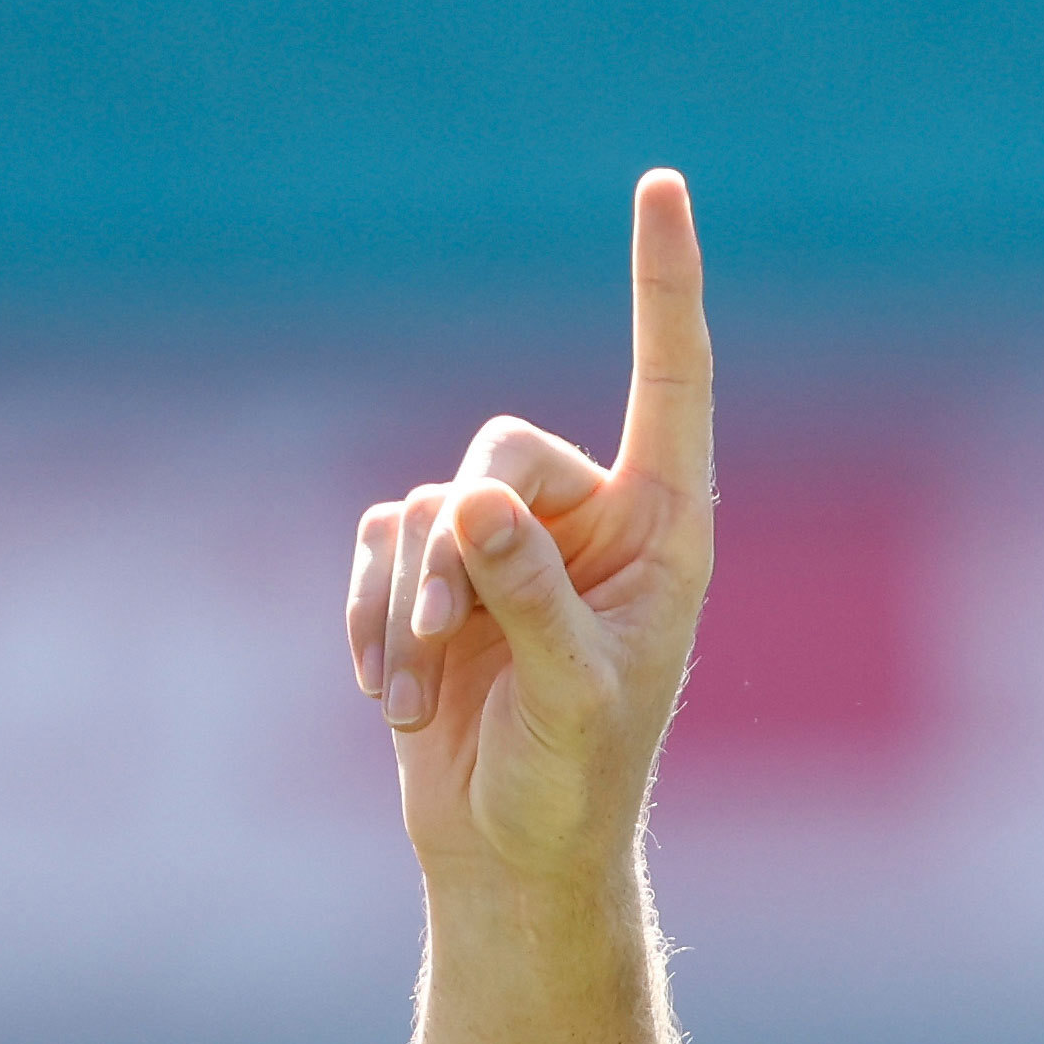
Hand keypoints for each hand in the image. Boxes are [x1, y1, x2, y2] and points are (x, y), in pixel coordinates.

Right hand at [349, 170, 715, 891]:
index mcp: (666, 533)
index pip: (670, 381)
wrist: (511, 858)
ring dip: (410, 601)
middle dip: (458, 539)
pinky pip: (379, 545)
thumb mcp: (573, 697)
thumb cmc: (574, 786)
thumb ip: (533, 598)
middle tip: (448, 632)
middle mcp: (595, 524)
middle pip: (501, 449)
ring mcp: (511, 547)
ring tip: (424, 695)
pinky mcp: (438, 578)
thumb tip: (473, 503)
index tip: (662, 185)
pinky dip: (373, 618)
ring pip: (428, 505)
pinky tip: (391, 699)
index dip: (663, 284)